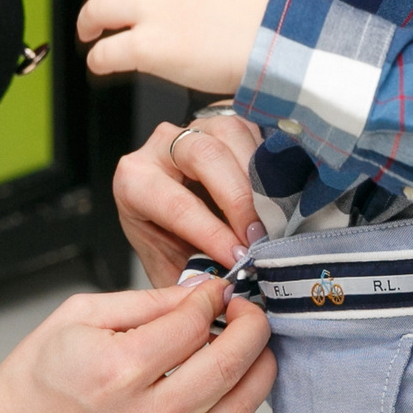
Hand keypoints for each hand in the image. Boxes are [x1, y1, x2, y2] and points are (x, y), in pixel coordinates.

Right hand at [0, 282, 274, 412]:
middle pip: (226, 365)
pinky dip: (237, 400)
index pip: (192, 324)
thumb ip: (143, 303)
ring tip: (258, 343)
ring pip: (235, 406)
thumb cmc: (30, 380)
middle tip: (249, 309)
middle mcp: (141, 411)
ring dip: (258, 369)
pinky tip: (236, 377)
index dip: (213, 298)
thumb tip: (196, 293)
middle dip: (251, 328)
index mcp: (116, 366)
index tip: (216, 288)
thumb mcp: (77, 315)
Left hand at [117, 113, 265, 286]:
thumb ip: (194, 276)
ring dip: (258, 178)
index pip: (176, 203)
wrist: (176, 218)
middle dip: (238, 199)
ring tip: (272, 218)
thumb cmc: (171, 243)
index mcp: (134, 182)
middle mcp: (159, 147)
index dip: (211, 232)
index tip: (238, 258)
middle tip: (259, 237)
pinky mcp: (224, 124)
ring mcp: (193, 128)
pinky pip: (252, 130)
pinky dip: (269, 163)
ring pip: (230, 134)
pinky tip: (278, 195)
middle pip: (203, 155)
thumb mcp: (172, 264)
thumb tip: (224, 287)